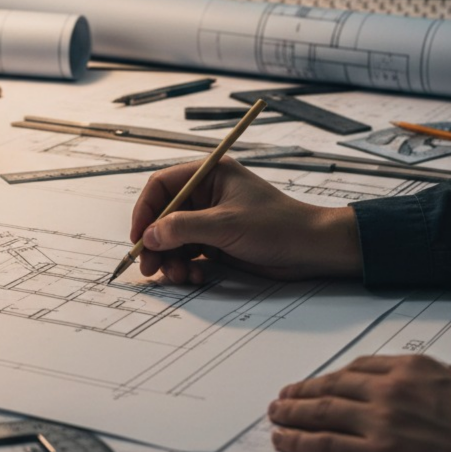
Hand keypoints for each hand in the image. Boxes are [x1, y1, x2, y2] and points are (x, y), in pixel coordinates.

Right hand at [129, 157, 362, 282]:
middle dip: (155, 242)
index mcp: (208, 175)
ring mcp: (210, 219)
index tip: (138, 236)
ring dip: (170, 258)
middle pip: (164, 215)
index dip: (145, 211)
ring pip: (173, 238)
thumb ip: (183, 228)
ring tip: (179, 275)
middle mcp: (205, 194)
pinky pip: (188, 252)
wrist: (312, 250)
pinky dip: (186, 266)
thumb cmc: (277, 226)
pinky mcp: (216, 241)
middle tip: (149, 266)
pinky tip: (195, 277)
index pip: (162, 186)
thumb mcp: (226, 225)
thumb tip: (149, 235)